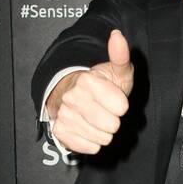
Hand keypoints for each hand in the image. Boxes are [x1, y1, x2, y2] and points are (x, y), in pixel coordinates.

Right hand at [47, 28, 133, 153]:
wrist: (75, 97)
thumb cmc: (103, 86)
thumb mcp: (117, 71)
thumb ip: (120, 56)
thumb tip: (117, 35)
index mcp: (87, 80)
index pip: (122, 108)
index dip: (121, 105)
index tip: (114, 99)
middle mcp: (72, 97)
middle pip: (112, 125)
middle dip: (114, 121)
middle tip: (106, 111)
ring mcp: (64, 115)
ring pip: (102, 139)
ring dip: (104, 132)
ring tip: (97, 120)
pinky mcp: (60, 131)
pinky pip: (90, 147)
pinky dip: (93, 142)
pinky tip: (89, 130)